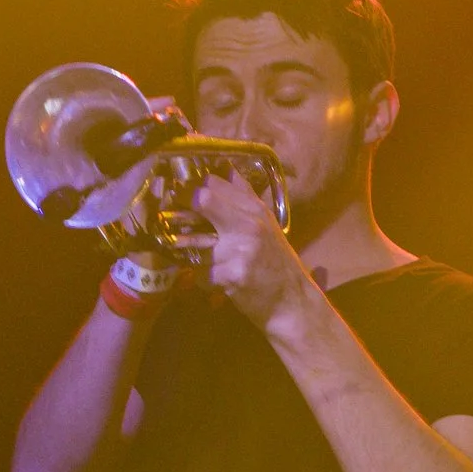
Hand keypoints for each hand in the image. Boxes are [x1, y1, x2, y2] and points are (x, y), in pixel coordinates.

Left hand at [192, 174, 315, 333]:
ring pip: (194, 242)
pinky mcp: (233, 275)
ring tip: (202, 260)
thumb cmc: (276, 262)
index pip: (214, 182)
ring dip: (191, 253)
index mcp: (255, 209)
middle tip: (180, 224)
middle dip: (185, 211)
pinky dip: (202, 280)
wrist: (293, 301)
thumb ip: (245, 197)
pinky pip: (200, 273)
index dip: (193, 188)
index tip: (183, 198)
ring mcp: (240, 249)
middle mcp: (248, 223)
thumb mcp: (266, 224)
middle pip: (203, 199)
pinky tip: (215, 282)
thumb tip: (227, 169)